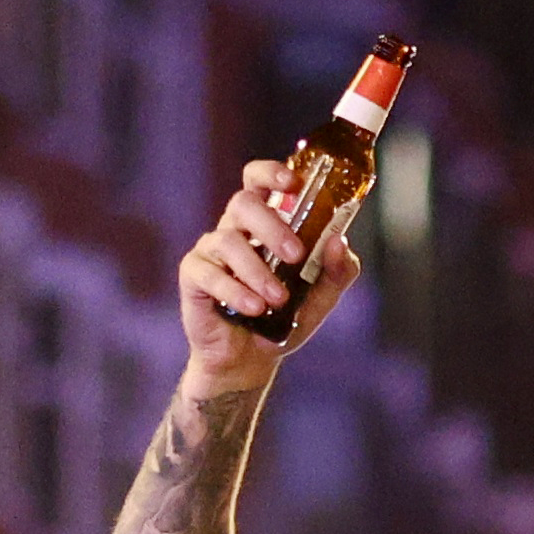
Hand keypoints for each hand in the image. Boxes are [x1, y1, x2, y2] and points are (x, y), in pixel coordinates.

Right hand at [176, 159, 361, 382]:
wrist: (250, 360)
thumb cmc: (283, 318)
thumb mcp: (321, 297)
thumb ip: (337, 271)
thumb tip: (340, 241)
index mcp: (263, 224)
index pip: (258, 180)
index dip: (272, 172)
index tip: (294, 181)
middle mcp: (234, 229)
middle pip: (243, 202)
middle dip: (272, 226)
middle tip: (295, 255)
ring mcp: (211, 251)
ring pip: (227, 241)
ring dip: (257, 270)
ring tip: (278, 300)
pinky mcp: (193, 277)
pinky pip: (209, 274)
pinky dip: (235, 291)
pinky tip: (254, 308)